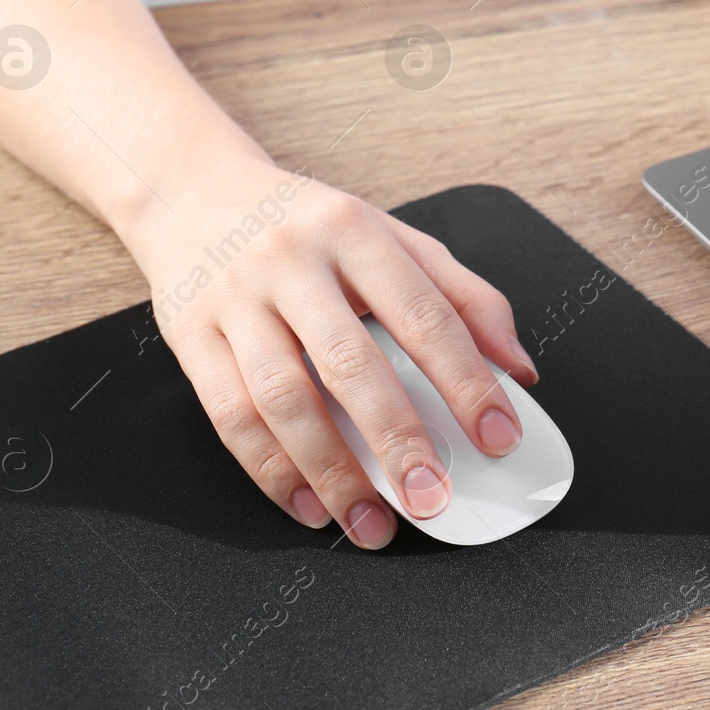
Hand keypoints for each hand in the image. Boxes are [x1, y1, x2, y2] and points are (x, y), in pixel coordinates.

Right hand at [120, 155, 538, 548]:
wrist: (190, 187)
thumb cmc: (307, 225)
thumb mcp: (391, 236)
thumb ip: (463, 297)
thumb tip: (519, 369)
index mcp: (355, 231)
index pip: (424, 314)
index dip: (466, 381)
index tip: (497, 436)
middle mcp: (292, 262)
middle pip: (350, 363)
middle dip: (397, 439)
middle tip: (431, 496)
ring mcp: (236, 299)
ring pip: (284, 399)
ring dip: (332, 472)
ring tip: (370, 522)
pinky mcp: (190, 336)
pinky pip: (230, 416)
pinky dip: (272, 471)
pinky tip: (309, 504)